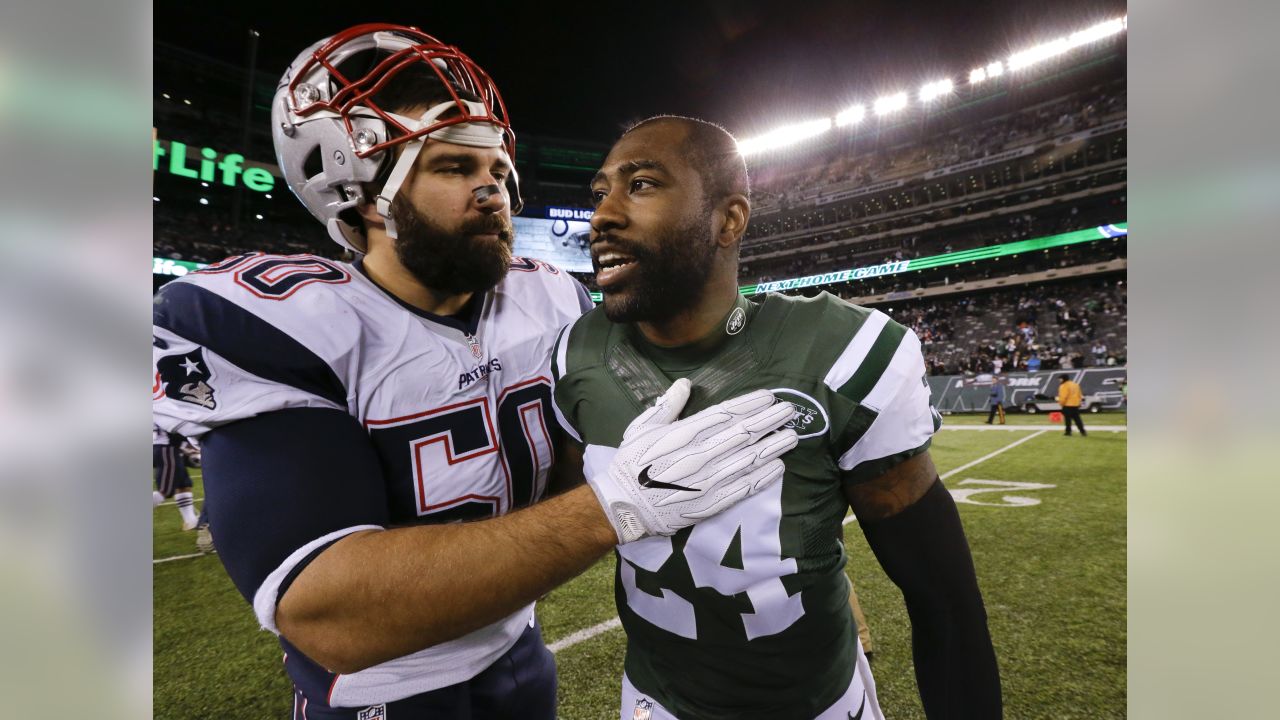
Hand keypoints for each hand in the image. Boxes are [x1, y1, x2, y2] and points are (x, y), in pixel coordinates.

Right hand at [588, 378, 797, 543]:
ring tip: (793, 436)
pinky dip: (762, 477)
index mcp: (684, 434)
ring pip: (748, 460)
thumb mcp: (642, 428)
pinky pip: (742, 488)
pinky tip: (778, 467)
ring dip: (773, 447)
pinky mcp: (711, 503)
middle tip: (790, 411)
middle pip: (743, 434)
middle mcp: (700, 456)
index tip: (769, 397)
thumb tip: (685, 384)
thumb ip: (667, 406)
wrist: (624, 506)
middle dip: (769, 421)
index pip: (725, 414)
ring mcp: (708, 481)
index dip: (750, 405)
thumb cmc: (632, 463)